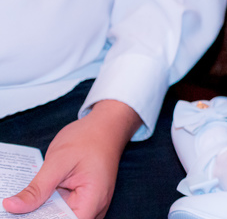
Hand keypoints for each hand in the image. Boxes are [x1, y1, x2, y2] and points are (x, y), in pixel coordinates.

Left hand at [2, 100, 140, 218]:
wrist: (106, 125)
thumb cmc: (88, 138)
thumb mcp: (58, 161)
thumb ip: (37, 188)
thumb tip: (12, 207)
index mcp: (93, 199)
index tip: (26, 213)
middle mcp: (95, 206)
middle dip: (42, 215)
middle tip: (22, 205)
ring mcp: (91, 203)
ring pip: (64, 217)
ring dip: (46, 211)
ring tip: (31, 200)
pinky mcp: (84, 199)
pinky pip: (66, 209)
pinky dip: (51, 204)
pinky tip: (40, 195)